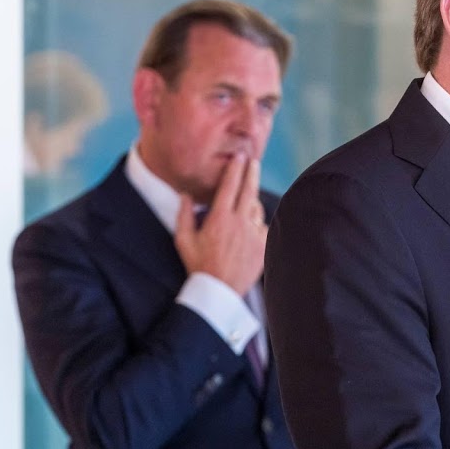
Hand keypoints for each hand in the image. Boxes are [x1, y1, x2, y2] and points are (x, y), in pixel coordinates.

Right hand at [174, 152, 267, 295]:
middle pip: (249, 190)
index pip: (229, 186)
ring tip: (239, 215)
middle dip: (251, 172)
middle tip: (253, 161)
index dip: (235, 169)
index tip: (238, 157)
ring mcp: (255, 234)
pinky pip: (263, 227)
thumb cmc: (198, 266)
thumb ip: (184, 215)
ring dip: (250, 206)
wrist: (220, 291)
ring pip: (256, 209)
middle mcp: (240, 223)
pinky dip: (256, 226)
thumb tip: (186, 194)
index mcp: (219, 219)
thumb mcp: (183, 241)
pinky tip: (246, 236)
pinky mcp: (265, 244)